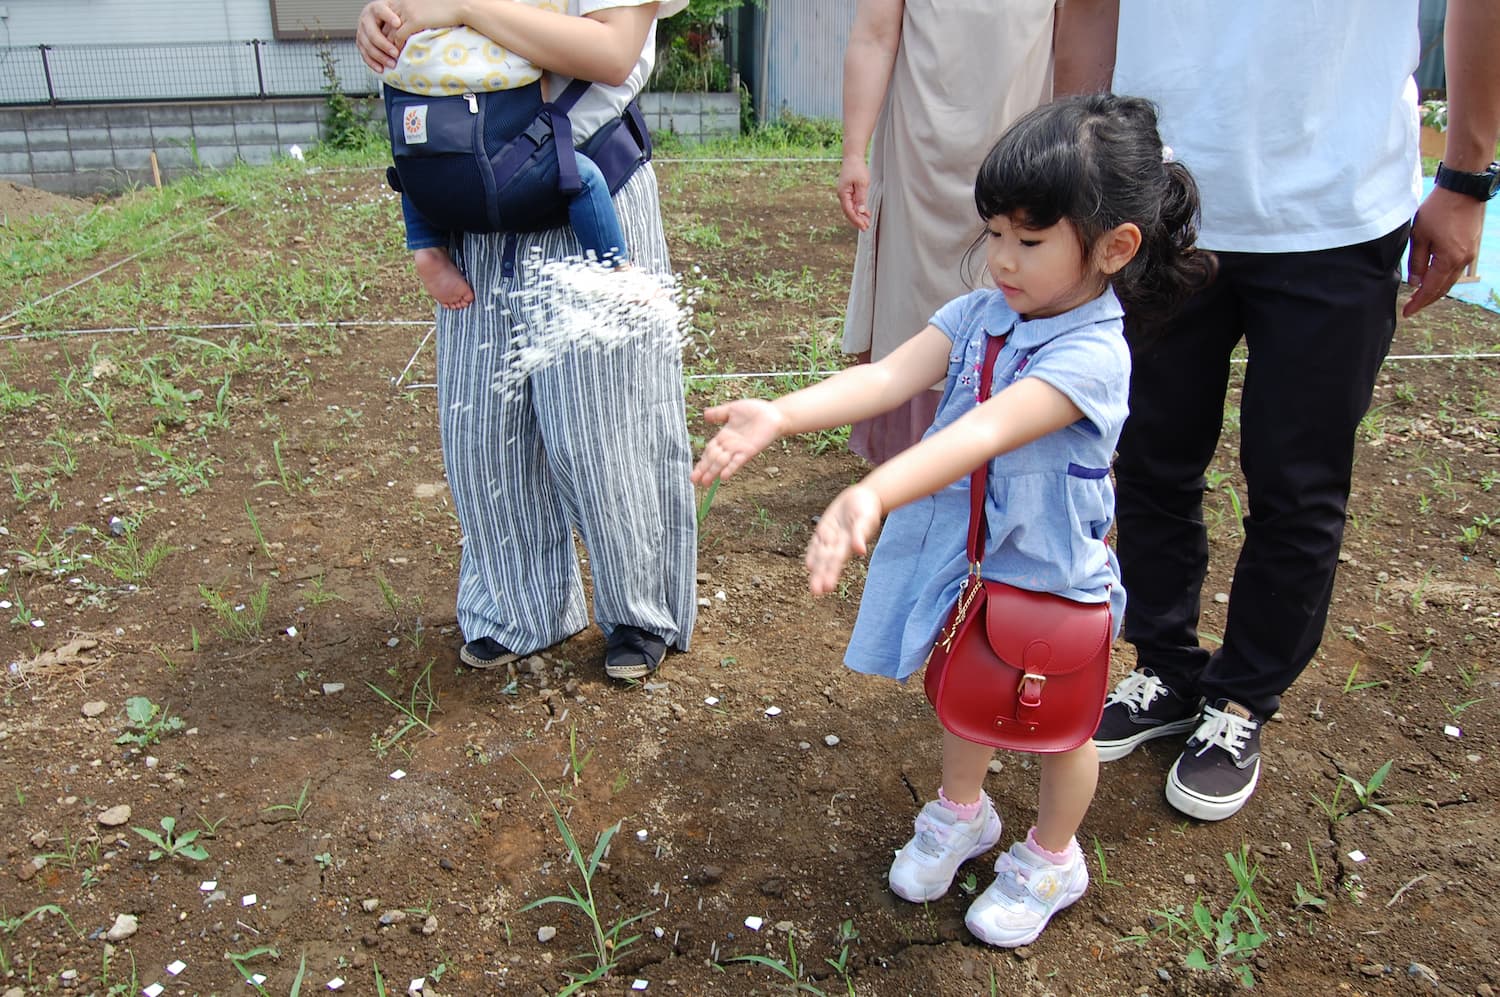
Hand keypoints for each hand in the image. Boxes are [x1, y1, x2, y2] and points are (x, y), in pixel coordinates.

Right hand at [355, 0, 402, 72]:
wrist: (379, 19)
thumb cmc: (391, 16)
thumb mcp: (397, 13)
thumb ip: (403, 18)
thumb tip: (414, 28)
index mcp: (375, 9)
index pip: (380, 11)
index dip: (388, 17)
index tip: (398, 24)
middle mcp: (366, 20)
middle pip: (373, 34)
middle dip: (385, 45)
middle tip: (396, 53)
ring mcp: (362, 32)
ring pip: (368, 46)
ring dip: (380, 57)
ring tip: (392, 63)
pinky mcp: (360, 43)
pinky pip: (364, 55)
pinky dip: (373, 63)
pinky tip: (381, 68)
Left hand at [383, 0, 466, 49]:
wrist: (459, 5)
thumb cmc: (447, 7)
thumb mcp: (425, 8)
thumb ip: (416, 15)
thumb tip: (415, 26)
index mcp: (404, 0)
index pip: (387, 17)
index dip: (385, 31)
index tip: (387, 43)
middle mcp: (402, 4)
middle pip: (385, 25)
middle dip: (384, 41)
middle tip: (385, 53)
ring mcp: (407, 12)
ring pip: (390, 32)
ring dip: (389, 47)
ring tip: (391, 57)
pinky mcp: (414, 21)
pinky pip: (399, 36)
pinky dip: (397, 47)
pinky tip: (399, 54)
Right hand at [690, 399, 783, 485]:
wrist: (773, 413)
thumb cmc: (755, 410)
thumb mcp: (732, 409)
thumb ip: (719, 413)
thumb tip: (705, 415)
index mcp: (724, 437)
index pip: (709, 451)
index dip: (701, 462)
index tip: (693, 473)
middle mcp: (730, 445)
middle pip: (713, 459)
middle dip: (704, 470)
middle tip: (694, 481)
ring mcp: (739, 449)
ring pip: (723, 462)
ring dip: (714, 472)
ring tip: (705, 483)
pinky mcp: (749, 451)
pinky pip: (738, 461)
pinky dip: (730, 468)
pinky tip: (723, 477)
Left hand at [806, 485, 881, 594]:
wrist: (862, 497)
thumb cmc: (868, 509)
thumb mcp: (866, 519)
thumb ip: (860, 535)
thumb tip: (860, 551)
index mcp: (848, 544)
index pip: (837, 561)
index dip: (831, 573)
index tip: (827, 587)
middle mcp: (838, 544)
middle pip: (827, 562)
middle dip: (821, 577)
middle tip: (816, 592)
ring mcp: (831, 537)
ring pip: (821, 555)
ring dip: (817, 570)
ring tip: (813, 587)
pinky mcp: (825, 529)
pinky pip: (817, 544)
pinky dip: (813, 554)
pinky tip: (809, 566)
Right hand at [837, 155, 871, 229]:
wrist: (853, 157)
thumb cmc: (857, 168)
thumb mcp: (862, 183)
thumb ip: (861, 198)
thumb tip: (861, 211)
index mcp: (843, 193)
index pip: (849, 211)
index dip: (856, 220)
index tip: (863, 226)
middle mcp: (842, 195)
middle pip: (849, 212)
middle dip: (857, 220)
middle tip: (866, 228)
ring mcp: (845, 193)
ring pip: (851, 208)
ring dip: (859, 216)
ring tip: (866, 223)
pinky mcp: (849, 191)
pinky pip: (853, 203)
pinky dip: (859, 209)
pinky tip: (866, 213)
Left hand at [1403, 186, 1484, 317]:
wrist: (1463, 189)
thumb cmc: (1438, 209)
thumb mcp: (1419, 236)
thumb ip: (1416, 262)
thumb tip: (1416, 283)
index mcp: (1449, 259)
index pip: (1431, 289)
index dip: (1418, 303)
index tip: (1407, 313)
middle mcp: (1462, 260)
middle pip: (1443, 288)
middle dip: (1426, 300)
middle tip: (1411, 308)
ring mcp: (1469, 253)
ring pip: (1451, 280)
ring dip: (1435, 290)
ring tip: (1420, 296)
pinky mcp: (1471, 246)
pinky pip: (1456, 269)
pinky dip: (1444, 278)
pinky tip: (1433, 279)